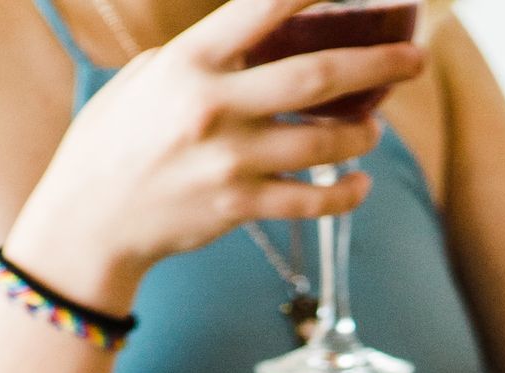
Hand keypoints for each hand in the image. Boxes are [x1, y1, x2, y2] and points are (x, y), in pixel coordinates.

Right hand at [4, 0, 425, 314]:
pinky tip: (359, 184)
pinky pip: (309, 201)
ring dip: (361, 134)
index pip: (263, 7)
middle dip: (376, 65)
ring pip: (323, 143)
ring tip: (375, 127)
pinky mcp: (238, 208)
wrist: (89, 219)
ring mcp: (229, 161)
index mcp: (191, 60)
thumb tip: (265, 42)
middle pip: (316, 77)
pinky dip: (343, 193)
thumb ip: (207, 58)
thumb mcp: (152, 78)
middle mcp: (214, 106)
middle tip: (414, 60)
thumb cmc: (118, 139)